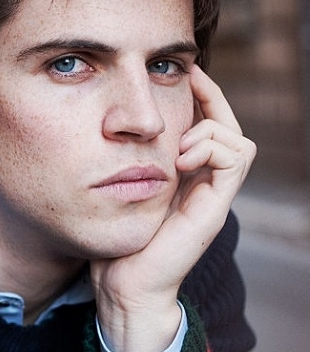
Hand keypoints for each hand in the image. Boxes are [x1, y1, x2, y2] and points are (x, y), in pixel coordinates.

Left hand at [90, 65, 255, 351]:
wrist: (122, 280)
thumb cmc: (114, 231)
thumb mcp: (118, 181)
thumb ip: (127, 154)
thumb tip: (113, 118)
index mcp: (184, 172)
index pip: (208, 122)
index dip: (202, 94)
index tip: (184, 70)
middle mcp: (202, 180)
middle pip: (228, 125)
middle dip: (210, 97)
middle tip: (188, 80)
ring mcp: (211, 195)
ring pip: (238, 140)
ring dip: (210, 128)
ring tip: (178, 143)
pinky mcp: (213, 208)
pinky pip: (235, 160)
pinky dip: (212, 148)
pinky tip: (181, 157)